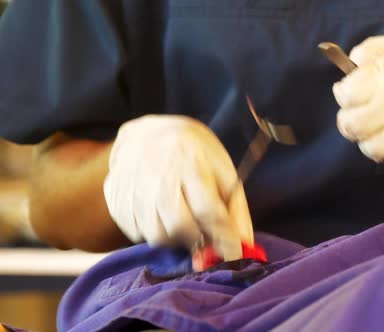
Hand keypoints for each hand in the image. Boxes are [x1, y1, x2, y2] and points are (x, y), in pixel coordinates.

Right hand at [104, 115, 252, 261]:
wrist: (149, 134)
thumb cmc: (194, 155)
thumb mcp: (223, 172)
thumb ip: (235, 209)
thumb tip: (244, 246)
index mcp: (191, 162)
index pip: (209, 211)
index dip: (224, 238)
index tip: (233, 254)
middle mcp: (157, 174)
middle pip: (180, 227)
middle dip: (197, 241)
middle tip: (204, 238)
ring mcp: (132, 186)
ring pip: (156, 236)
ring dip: (175, 239)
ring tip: (183, 222)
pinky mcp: (115, 198)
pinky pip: (136, 233)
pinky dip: (153, 233)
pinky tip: (161, 216)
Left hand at [333, 34, 383, 170]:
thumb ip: (370, 51)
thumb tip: (352, 65)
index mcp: (382, 80)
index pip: (345, 95)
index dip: (346, 94)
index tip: (354, 92)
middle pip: (350, 126)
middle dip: (351, 120)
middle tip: (364, 113)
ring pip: (369, 148)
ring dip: (372, 139)